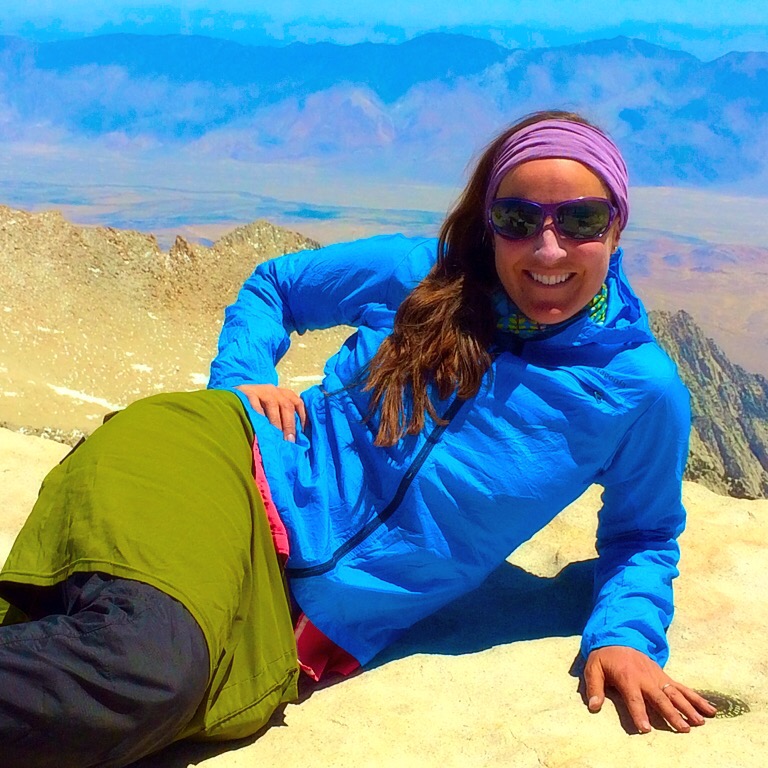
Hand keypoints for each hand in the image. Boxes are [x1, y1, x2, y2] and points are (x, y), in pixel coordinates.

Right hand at [235, 384, 306, 441]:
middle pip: (287, 406)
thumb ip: (281, 418)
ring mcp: (261, 390)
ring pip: (273, 405)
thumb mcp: (271, 409)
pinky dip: (259, 415)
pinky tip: (260, 426)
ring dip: (276, 423)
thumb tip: (292, 439)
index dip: (303, 418)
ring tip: (276, 437)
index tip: (304, 433)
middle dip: (290, 425)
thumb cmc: (255, 406)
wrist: (232, 395)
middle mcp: (274, 390)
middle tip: (289, 441)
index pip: (298, 403)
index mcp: (283, 394)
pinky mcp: (247, 392)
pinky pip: (255, 405)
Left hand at [584, 646, 717, 733]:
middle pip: (660, 698)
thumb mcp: (593, 667)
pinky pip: (682, 688)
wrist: (619, 636)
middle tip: (683, 728)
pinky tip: (709, 709)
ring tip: (700, 722)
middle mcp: (646, 678)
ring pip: (675, 694)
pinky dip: (696, 698)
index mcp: (627, 678)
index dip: (639, 713)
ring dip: (688, 707)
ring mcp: (658, 677)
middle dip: (672, 713)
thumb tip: (594, 706)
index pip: (634, 698)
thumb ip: (594, 687)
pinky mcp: (664, 676)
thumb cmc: (605, 656)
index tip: (645, 728)